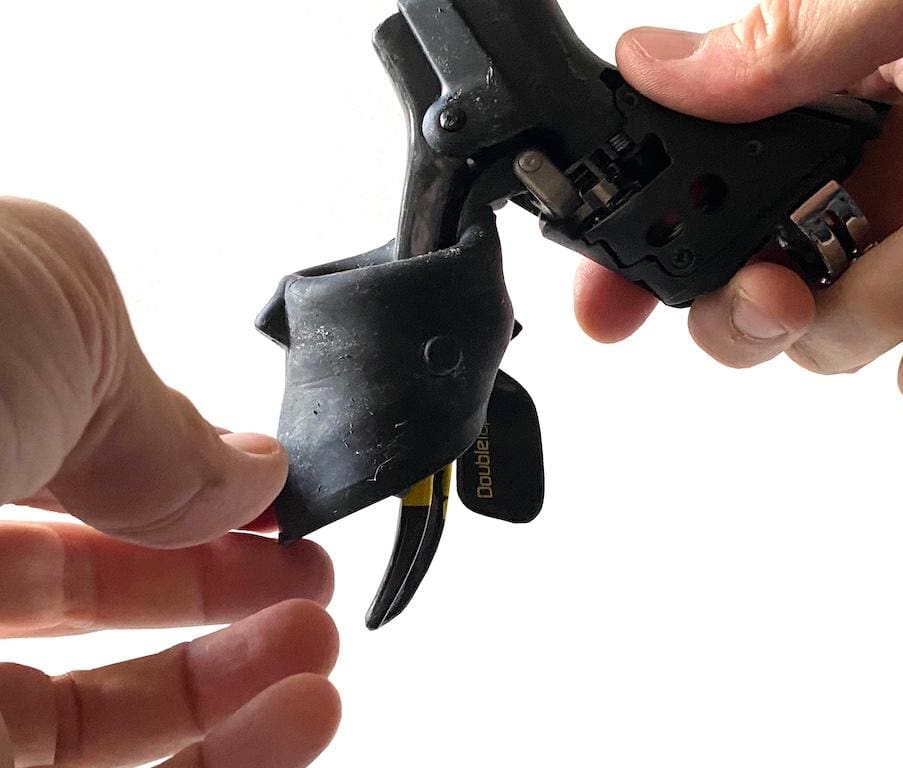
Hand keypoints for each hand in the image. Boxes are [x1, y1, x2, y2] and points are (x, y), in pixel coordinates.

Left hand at [0, 198, 340, 765]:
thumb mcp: (57, 316)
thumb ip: (160, 414)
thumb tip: (247, 472)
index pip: (68, 489)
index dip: (186, 501)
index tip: (280, 514)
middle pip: (86, 604)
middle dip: (224, 596)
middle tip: (310, 592)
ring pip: (90, 719)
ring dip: (231, 688)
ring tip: (319, 660)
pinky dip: (214, 761)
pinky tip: (292, 716)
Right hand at [576, 0, 902, 416]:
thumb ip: (791, 35)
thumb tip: (654, 65)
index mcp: (841, 100)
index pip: (702, 182)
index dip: (638, 247)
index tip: (605, 303)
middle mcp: (871, 184)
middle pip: (744, 295)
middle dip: (743, 313)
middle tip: (781, 289)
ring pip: (834, 346)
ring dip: (887, 304)